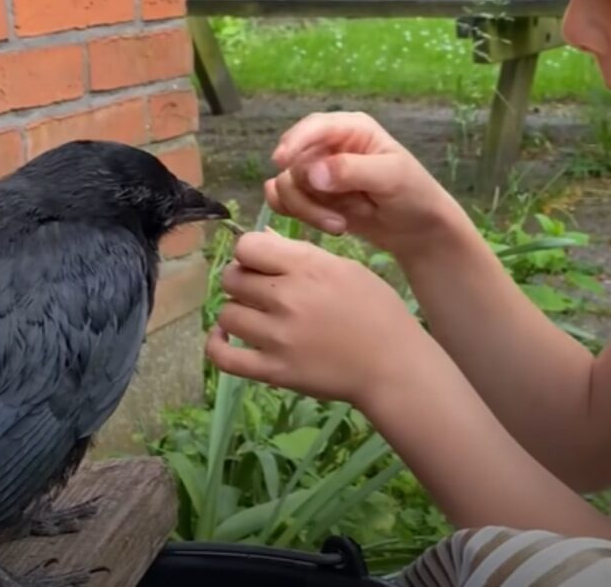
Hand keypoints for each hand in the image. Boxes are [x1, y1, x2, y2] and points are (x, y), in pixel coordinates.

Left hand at [204, 230, 425, 406]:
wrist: (394, 366)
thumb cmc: (377, 312)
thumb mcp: (346, 269)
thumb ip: (300, 254)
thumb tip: (260, 240)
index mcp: (308, 268)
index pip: (247, 246)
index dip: (250, 253)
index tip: (262, 264)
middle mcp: (287, 298)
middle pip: (232, 278)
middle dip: (242, 280)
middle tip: (260, 292)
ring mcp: (277, 337)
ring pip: (227, 313)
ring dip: (236, 312)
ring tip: (254, 316)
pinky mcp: (273, 371)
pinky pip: (223, 357)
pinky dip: (216, 345)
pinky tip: (226, 338)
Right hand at [266, 111, 474, 258]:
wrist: (417, 230)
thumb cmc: (414, 194)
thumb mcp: (391, 178)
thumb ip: (351, 171)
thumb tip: (312, 173)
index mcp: (350, 129)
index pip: (313, 127)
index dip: (295, 142)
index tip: (281, 162)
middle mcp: (328, 145)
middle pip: (292, 162)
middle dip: (308, 195)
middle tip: (336, 222)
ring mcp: (316, 171)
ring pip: (285, 185)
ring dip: (306, 210)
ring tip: (339, 226)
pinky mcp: (310, 195)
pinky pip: (282, 200)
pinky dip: (296, 214)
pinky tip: (328, 225)